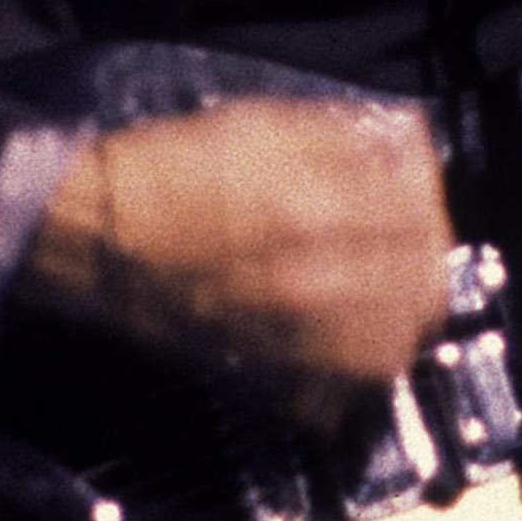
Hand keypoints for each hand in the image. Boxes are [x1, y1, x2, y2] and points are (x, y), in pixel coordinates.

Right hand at [18, 99, 454, 428]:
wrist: (93, 233)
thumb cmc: (165, 169)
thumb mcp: (258, 124)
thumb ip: (342, 135)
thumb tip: (404, 143)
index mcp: (317, 207)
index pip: (418, 210)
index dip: (426, 194)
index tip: (417, 187)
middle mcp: (315, 280)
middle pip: (423, 286)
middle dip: (428, 260)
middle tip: (415, 242)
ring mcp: (292, 334)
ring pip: (391, 347)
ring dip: (404, 319)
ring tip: (394, 296)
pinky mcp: (263, 373)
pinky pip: (335, 396)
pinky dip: (354, 376)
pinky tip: (352, 344)